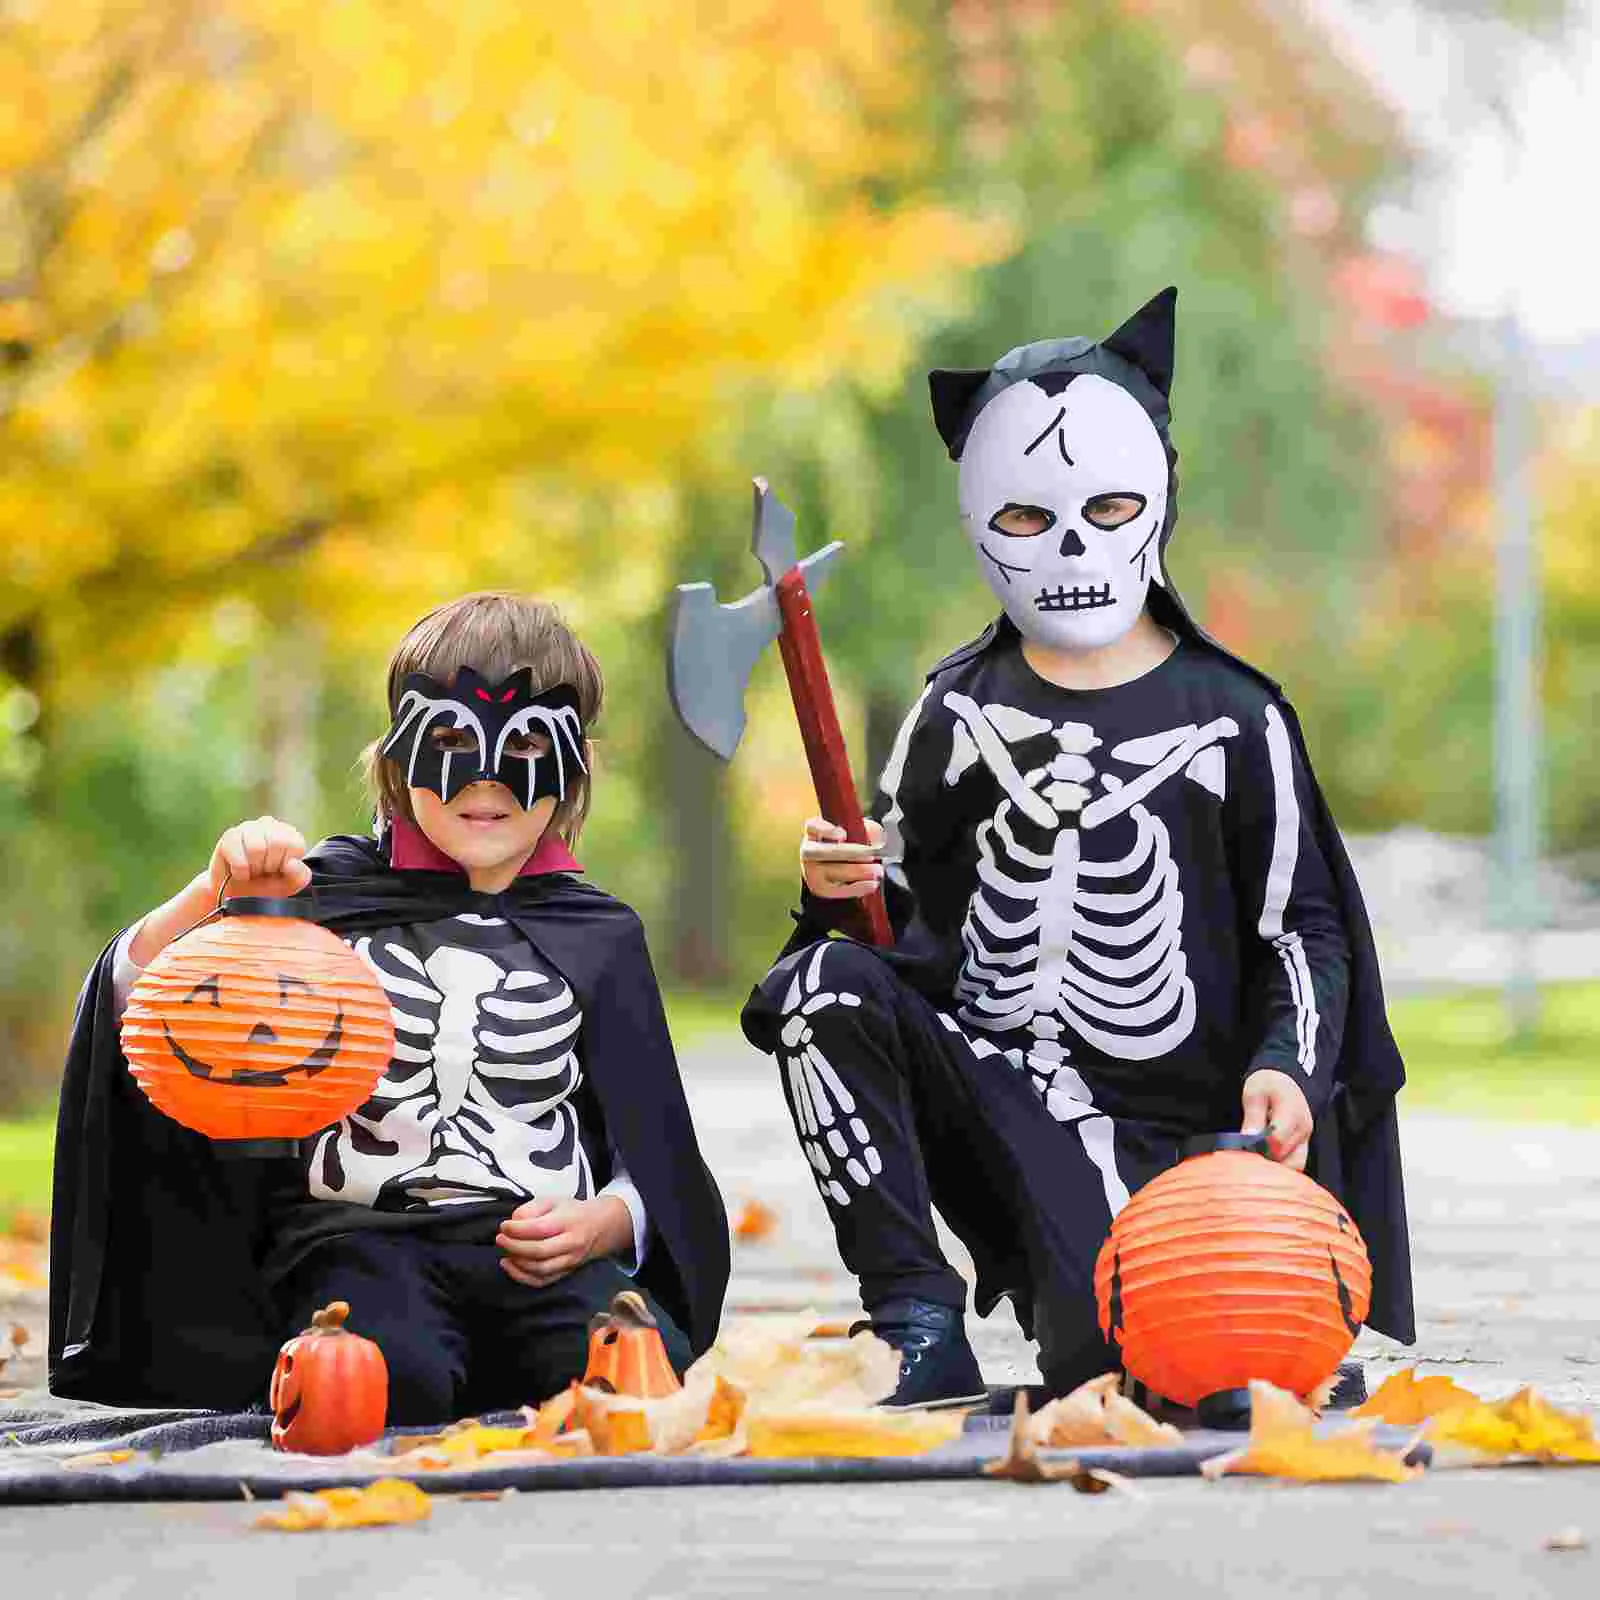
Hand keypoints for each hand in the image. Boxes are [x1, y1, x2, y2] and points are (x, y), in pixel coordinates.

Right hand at [208, 816, 311, 900]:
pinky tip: (241, 872)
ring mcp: (248, 827)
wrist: (238, 897)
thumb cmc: (267, 886)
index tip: (279, 870)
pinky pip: (236, 852)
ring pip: (256, 847)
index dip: (286, 864)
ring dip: (254, 867)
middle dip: (269, 865)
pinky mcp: (230, 836)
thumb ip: (299, 875)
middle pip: (276, 843)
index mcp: (289, 834)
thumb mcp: (289, 885)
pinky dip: (240, 869)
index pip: (295, 844)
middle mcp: (269, 825)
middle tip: (263, 871)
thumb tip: (291, 863)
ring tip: (252, 871)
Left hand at [496, 1196, 630, 1288]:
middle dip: (514, 1246)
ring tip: (505, 1251)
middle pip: (539, 1251)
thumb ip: (531, 1209)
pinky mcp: (565, 1272)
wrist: (600, 1226)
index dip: (517, 1229)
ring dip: (517, 1262)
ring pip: (539, 1269)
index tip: (504, 1226)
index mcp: (569, 1221)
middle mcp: (571, 1243)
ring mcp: (569, 1261)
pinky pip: (541, 1281)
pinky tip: (510, 1265)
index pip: (539, 1228)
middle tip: (500, 1239)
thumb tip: (513, 1223)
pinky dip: (522, 1276)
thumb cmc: (573, 1212)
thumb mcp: (553, 1200)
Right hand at [800, 817, 885, 899]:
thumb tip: (873, 834)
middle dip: (848, 853)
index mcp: (815, 831)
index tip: (843, 835)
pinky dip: (856, 888)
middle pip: (822, 852)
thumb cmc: (851, 846)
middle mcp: (809, 850)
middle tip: (871, 855)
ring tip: (877, 871)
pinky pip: (837, 890)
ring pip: (830, 871)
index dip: (826, 830)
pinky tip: (872, 884)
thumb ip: (866, 829)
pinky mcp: (820, 888)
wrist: (844, 870)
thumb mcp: (860, 832)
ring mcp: (811, 871)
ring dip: (856, 871)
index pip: (813, 827)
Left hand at [1240, 1068, 1312, 1170]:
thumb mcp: (1254, 1093)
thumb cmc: (1268, 1085)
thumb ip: (1253, 1117)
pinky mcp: (1303, 1146)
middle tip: (1246, 1155)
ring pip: (1292, 1165)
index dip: (1257, 1146)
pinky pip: (1295, 1164)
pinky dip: (1280, 1165)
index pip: (1276, 1140)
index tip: (1242, 1147)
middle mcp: (1302, 1129)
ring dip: (1273, 1165)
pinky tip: (1266, 1160)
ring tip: (1256, 1158)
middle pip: (1283, 1156)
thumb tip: (1248, 1138)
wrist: (1285, 1082)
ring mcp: (1305, 1140)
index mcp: (1291, 1113)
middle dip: (1263, 1158)